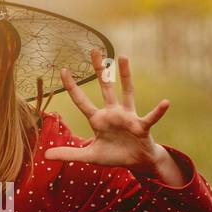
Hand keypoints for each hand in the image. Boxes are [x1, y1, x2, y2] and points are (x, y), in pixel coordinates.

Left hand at [44, 50, 182, 182]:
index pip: (81, 100)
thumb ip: (69, 153)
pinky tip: (165, 102)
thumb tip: (45, 155)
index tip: (63, 70)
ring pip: (126, 92)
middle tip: (95, 49)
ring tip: (124, 57)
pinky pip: (150, 117)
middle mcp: (113, 113)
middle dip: (100, 69)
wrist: (136, 162)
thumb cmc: (114, 155)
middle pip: (105, 87)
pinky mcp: (141, 126)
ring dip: (125, 76)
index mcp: (98, 119)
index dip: (72, 87)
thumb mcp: (89, 155)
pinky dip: (158, 111)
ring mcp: (128, 117)